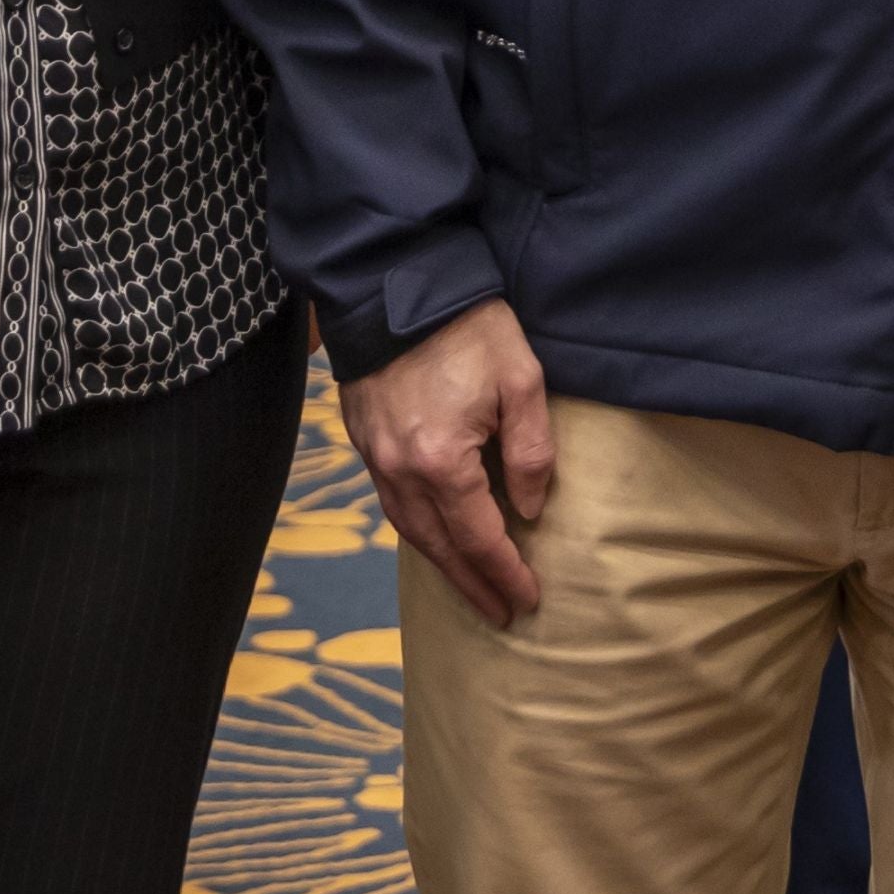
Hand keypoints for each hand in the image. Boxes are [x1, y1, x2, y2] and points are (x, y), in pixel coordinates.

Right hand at [343, 303, 555, 625]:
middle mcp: (399, 469)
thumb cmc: (468, 326)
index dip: (505, 572)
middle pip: (438, 546)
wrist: (398, 280)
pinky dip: (415, 528)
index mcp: (440, 461)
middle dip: (472, 584)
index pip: (479, 538)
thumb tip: (529, 508)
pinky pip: (389, 501)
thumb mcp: (522, 380)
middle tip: (500, 613)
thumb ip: (531, 452)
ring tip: (470, 585)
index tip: (528, 599)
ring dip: (441, 563)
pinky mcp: (363, 437)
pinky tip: (434, 535)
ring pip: (408, 529)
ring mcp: (374, 455)